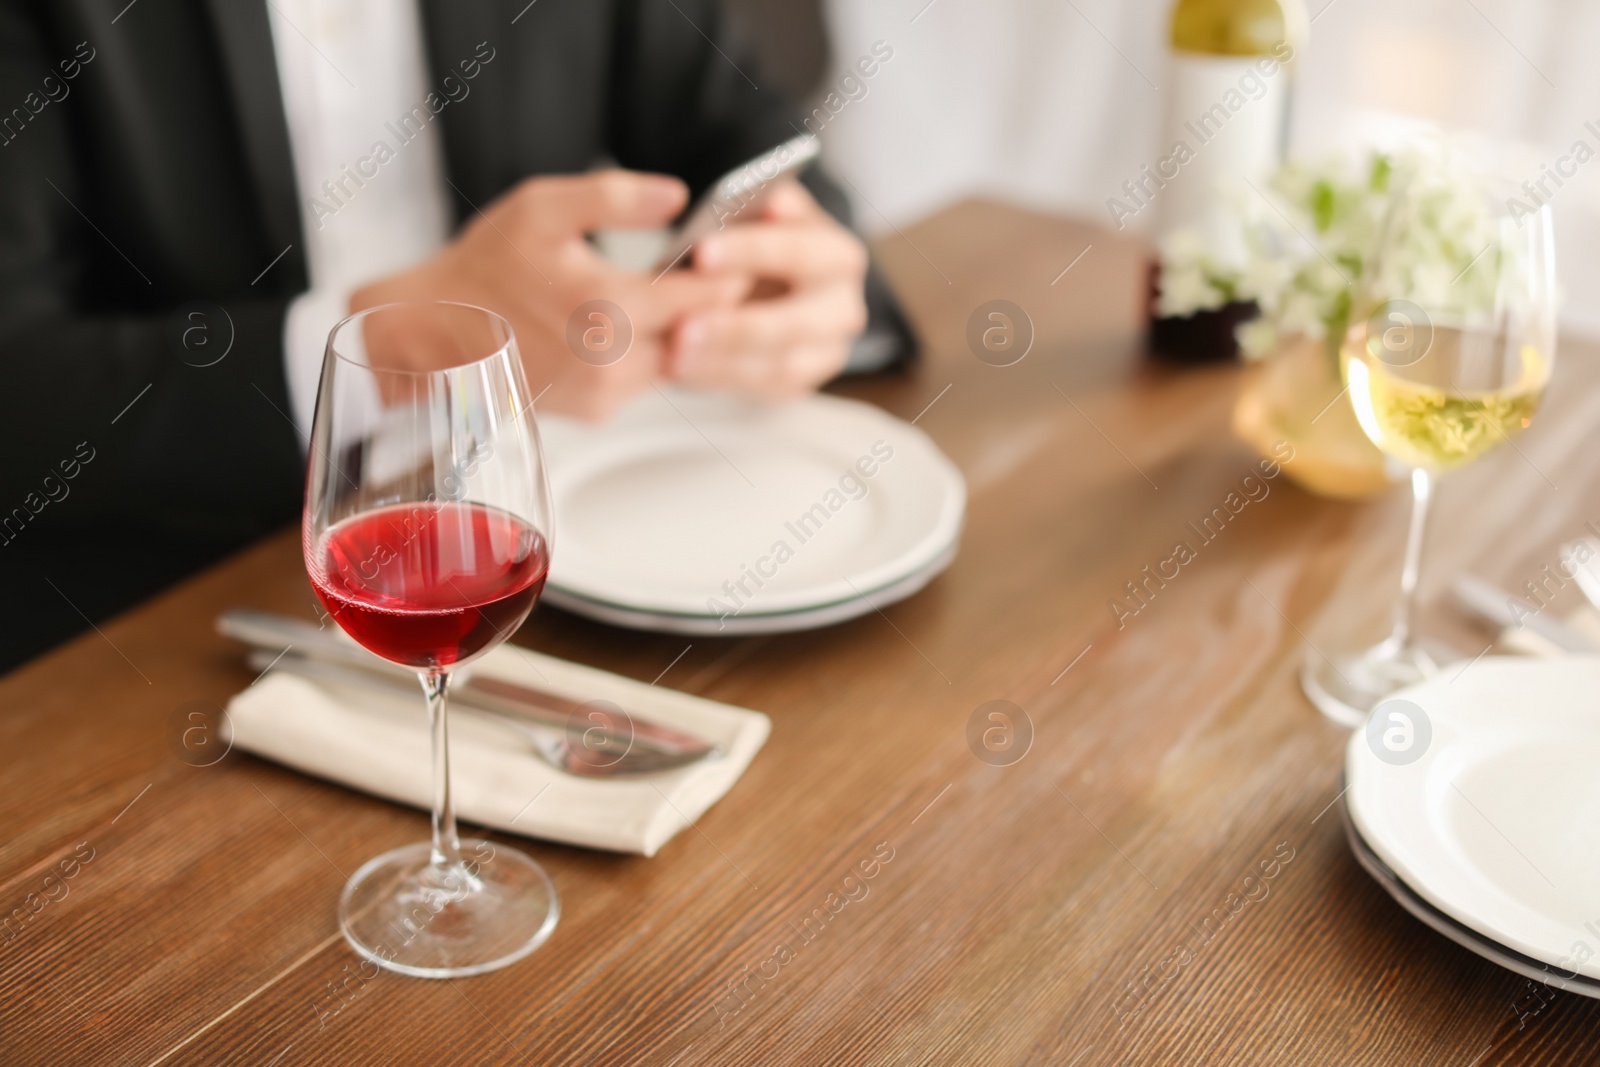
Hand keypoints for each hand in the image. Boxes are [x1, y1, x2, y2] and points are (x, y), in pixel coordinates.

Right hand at [350, 170, 748, 418]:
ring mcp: (604, 394)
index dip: (732, 270)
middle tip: (718, 269)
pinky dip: (649, 352)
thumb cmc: (483, 266)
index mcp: (608, 308)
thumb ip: (616, 196)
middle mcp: (612, 363)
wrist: (429, 333)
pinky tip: (631, 322)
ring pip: (677, 361)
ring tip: (670, 291)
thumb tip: (679, 197)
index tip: (738, 250)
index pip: (709, 295)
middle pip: (702, 334)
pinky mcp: (594, 413)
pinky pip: (645, 380)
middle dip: (712, 303)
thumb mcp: (542, 208)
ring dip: (682, 331)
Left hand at [667, 180, 868, 398]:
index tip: (702, 252)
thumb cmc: (753, 247)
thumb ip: (756, 210)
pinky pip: (762, 386)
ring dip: (723, 359)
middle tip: (682, 326)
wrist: (766, 288)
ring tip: (673, 352)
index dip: (753, 251)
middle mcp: (843, 306)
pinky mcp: (801, 381)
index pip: (802, 252)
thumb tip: (765, 202)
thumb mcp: (756, 219)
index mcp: (837, 255)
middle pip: (796, 322)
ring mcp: (826, 351)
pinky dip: (719, 377)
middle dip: (737, 325)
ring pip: (780, 363)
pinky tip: (680, 368)